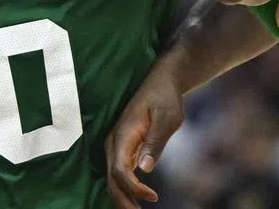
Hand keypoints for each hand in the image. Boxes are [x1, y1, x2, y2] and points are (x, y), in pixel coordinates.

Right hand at [105, 57, 185, 207]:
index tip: (153, 197)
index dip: (134, 188)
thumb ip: (156, 142)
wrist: (161, 81)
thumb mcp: (167, 117)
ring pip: (112, 178)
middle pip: (111, 179)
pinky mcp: (123, 148)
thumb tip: (145, 169)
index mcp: (123, 133)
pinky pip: (118, 173)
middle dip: (122, 201)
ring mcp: (116, 145)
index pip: (120, 170)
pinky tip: (135, 199)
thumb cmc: (165, 97)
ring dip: (122, 197)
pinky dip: (124, 188)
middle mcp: (114, 141)